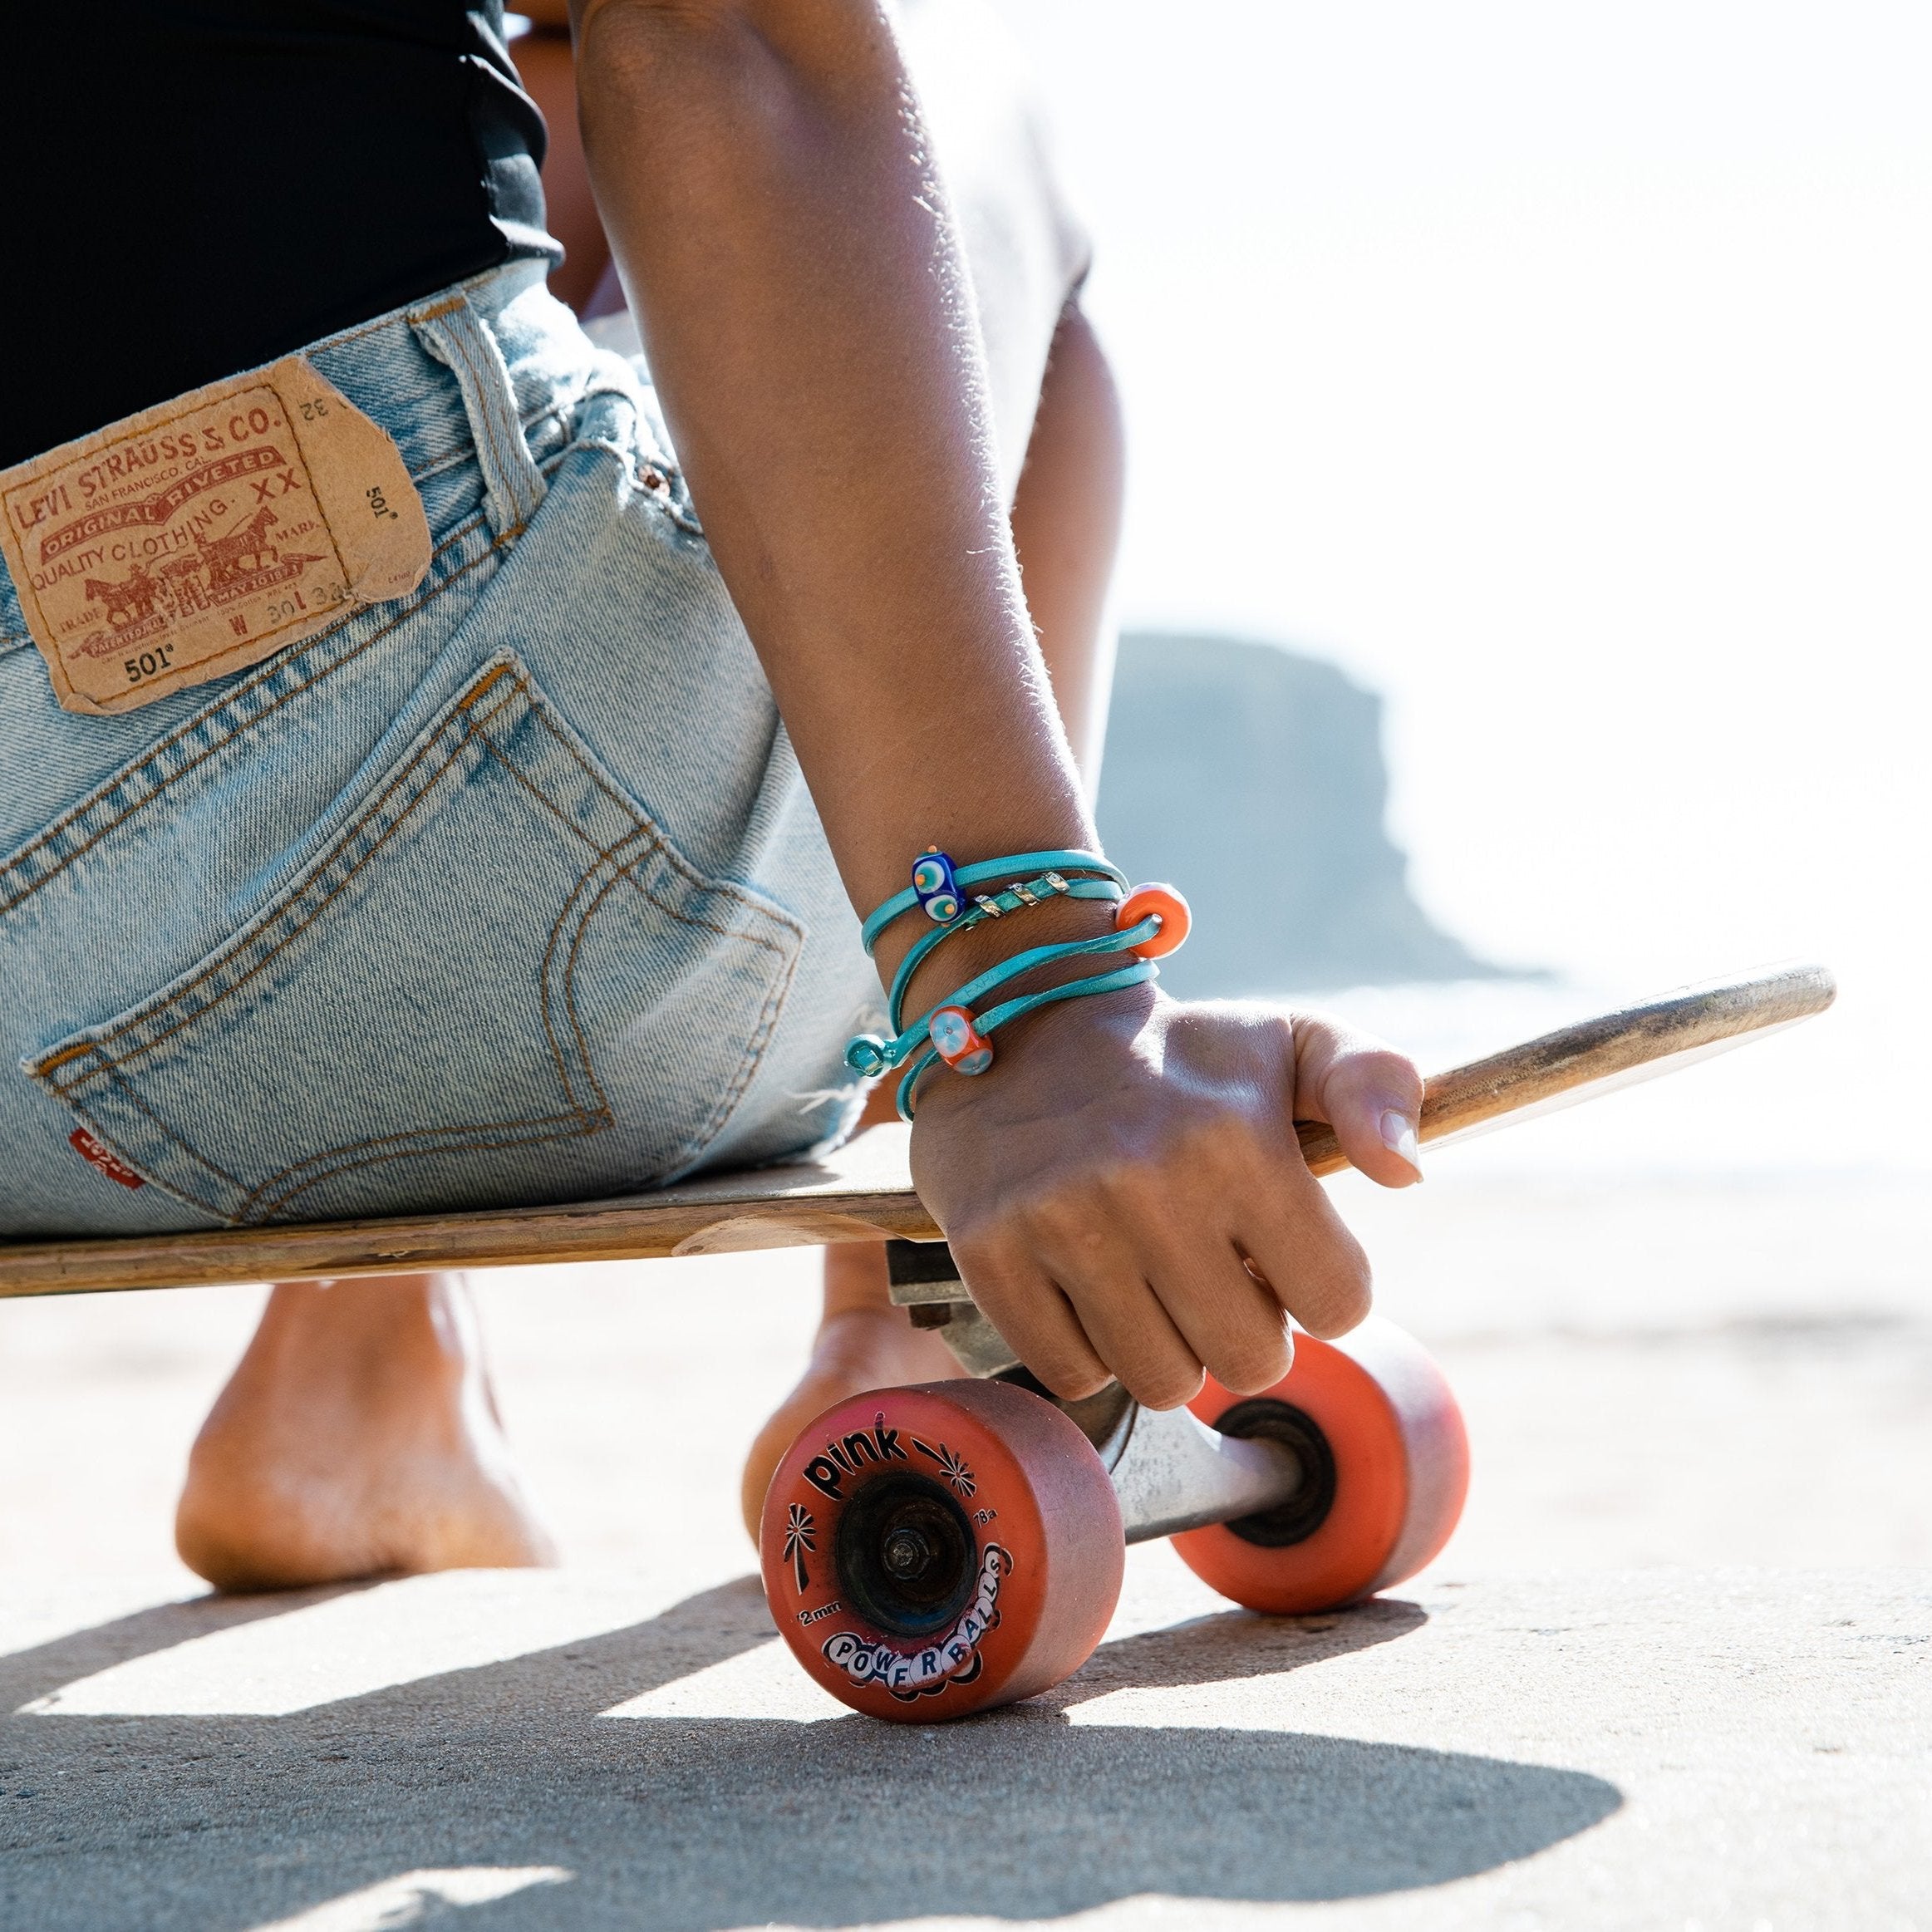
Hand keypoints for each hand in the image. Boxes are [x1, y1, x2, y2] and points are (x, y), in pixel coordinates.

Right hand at [907, 989, 1423, 1409]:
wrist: (1021, 1022)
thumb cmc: (1180, 1057)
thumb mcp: (1291, 1041)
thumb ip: (1377, 1086)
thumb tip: (1407, 1171)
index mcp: (1237, 1137)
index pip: (1337, 1303)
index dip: (1320, 1285)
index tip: (1281, 1247)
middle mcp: (1147, 1181)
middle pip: (1249, 1361)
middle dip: (1246, 1327)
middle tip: (1213, 1268)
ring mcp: (1059, 1220)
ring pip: (1161, 1382)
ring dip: (1169, 1345)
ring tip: (1151, 1275)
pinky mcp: (989, 1250)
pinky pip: (1072, 1375)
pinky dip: (1089, 1348)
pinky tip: (1088, 1282)